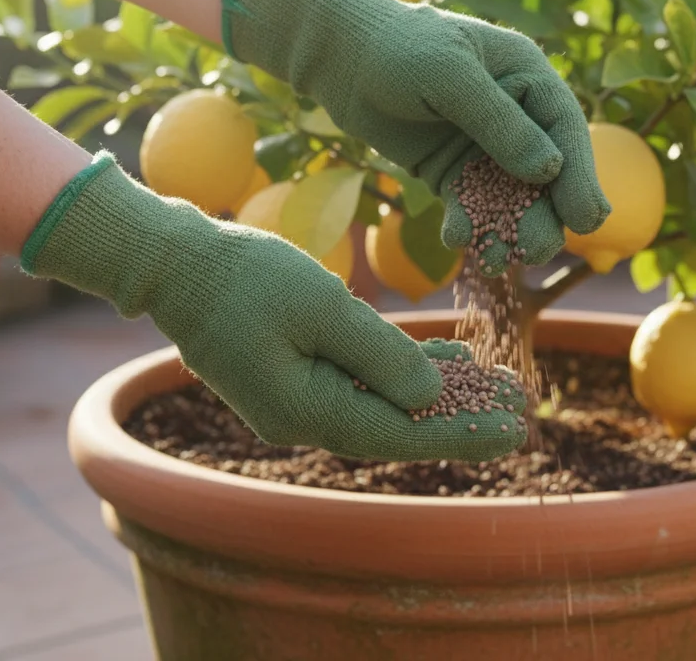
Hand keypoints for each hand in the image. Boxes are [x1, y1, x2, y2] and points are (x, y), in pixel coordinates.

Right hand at [24, 152, 526, 461]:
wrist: (173, 262)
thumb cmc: (244, 277)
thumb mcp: (322, 307)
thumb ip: (379, 354)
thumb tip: (430, 396)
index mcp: (306, 410)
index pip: (402, 434)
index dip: (463, 432)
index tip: (515, 429)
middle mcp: (301, 419)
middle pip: (398, 428)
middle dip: (462, 419)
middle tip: (522, 410)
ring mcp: (293, 402)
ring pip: (383, 408)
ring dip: (439, 398)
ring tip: (497, 386)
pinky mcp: (292, 378)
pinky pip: (360, 387)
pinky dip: (404, 377)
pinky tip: (448, 367)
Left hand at [223, 0, 610, 275]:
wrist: (342, 59)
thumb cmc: (399, 49)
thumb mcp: (450, 76)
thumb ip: (499, 123)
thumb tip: (548, 171)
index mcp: (529, 78)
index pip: (566, 131)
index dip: (580, 177)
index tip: (587, 219)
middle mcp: (517, 115)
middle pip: (546, 175)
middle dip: (544, 216)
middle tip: (537, 250)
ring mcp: (486, 147)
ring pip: (511, 198)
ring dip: (507, 230)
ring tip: (497, 261)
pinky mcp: (455, 171)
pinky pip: (472, 206)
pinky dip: (469, 226)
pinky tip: (459, 241)